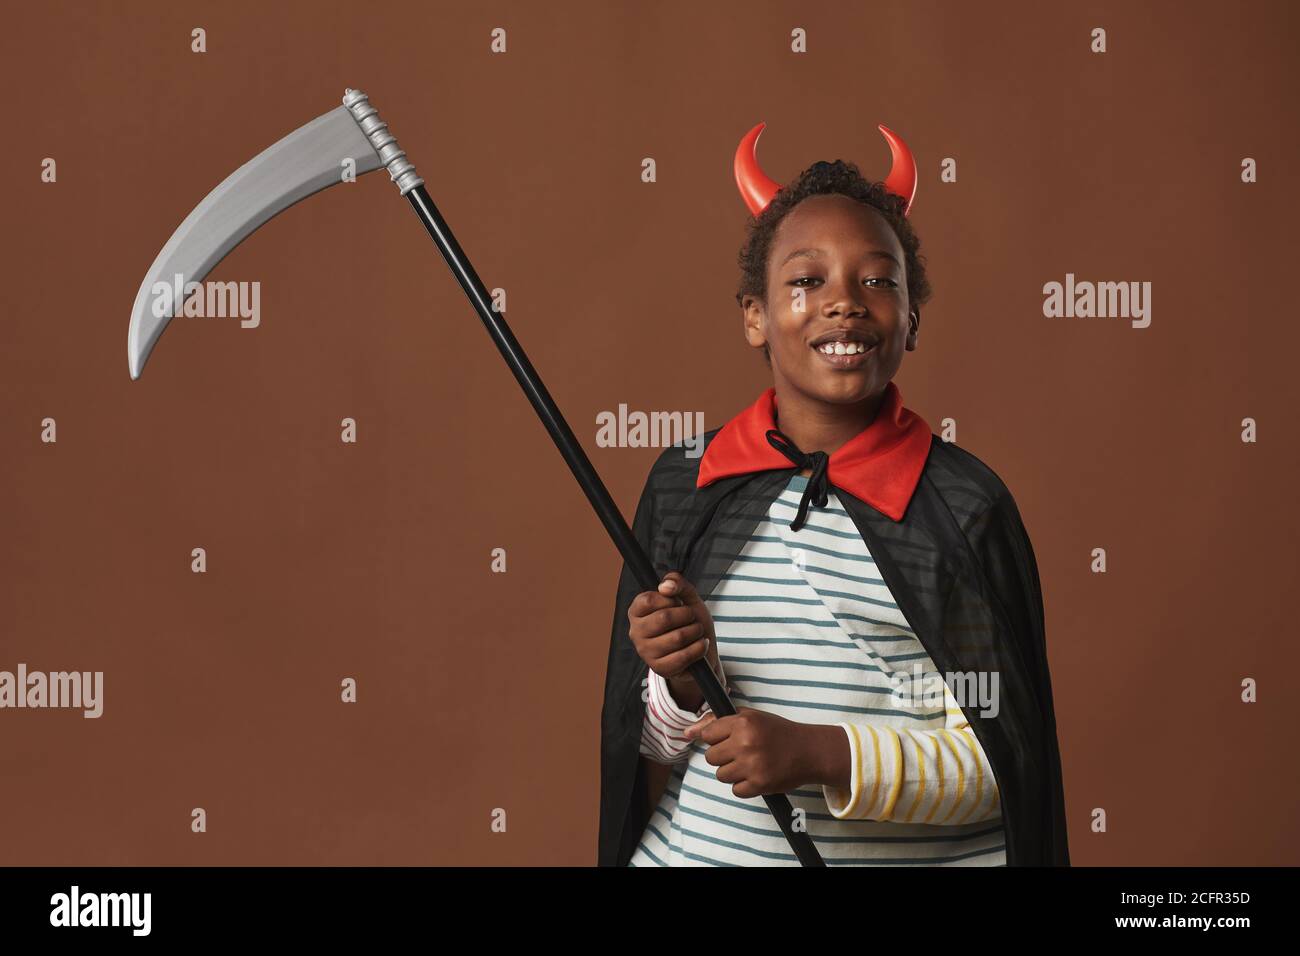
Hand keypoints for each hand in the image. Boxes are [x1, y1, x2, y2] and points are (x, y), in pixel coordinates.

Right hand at [627, 572, 722, 710]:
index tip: (678, 603)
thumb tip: (665, 585)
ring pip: (677, 637)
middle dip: (687, 615)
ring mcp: (646, 652)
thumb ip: (677, 583)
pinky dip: (699, 648)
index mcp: (637, 612)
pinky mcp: (659, 669)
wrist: (701, 650)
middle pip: (664, 618)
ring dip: (695, 631)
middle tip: (691, 618)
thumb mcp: (687, 597)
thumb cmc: (689, 622)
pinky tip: (700, 645)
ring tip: (697, 631)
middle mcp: (636, 632)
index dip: (670, 599)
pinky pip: (684, 656)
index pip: (648, 600)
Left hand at [686, 708, 847, 797]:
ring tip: (750, 764)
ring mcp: (752, 766)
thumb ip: (718, 722)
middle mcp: (745, 743)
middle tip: (741, 753)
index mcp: (742, 723)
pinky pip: (735, 790)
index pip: (707, 735)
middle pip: (711, 757)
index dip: (717, 738)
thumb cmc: (778, 732)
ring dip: (732, 772)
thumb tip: (687, 732)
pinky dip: (744, 786)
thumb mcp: (751, 717)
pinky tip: (756, 775)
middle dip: (723, 756)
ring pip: (721, 775)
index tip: (729, 740)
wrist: (809, 751)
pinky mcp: (759, 785)